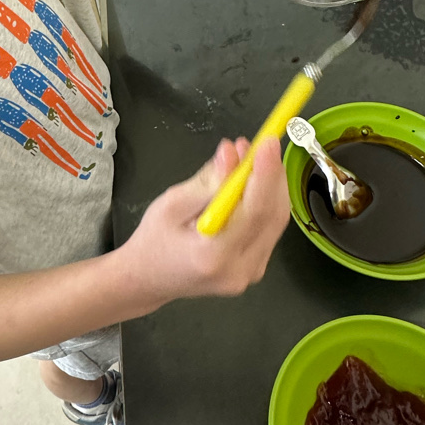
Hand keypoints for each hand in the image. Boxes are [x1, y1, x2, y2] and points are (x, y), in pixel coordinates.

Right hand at [120, 137, 290, 304]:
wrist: (149, 280)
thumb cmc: (154, 239)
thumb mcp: (171, 203)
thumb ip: (207, 181)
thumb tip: (233, 152)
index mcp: (214, 255)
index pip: (254, 211)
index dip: (266, 174)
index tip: (268, 143)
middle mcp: (240, 269)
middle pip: (273, 215)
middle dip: (271, 174)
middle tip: (261, 144)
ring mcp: (251, 273)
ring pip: (275, 221)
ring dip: (270, 185)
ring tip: (253, 158)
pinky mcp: (255, 269)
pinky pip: (269, 229)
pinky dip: (265, 202)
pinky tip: (252, 183)